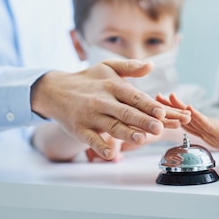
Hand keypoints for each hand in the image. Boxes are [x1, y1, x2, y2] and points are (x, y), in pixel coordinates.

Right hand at [30, 59, 190, 160]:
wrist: (56, 90)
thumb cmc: (88, 79)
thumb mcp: (107, 67)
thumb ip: (130, 67)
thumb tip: (151, 65)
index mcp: (112, 86)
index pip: (134, 97)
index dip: (149, 105)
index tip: (162, 112)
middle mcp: (102, 101)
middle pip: (126, 112)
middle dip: (143, 120)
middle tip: (159, 128)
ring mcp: (91, 116)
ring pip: (112, 127)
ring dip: (127, 133)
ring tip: (141, 139)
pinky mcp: (80, 129)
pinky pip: (91, 140)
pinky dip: (100, 147)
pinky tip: (111, 154)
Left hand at [157, 93, 218, 168]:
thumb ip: (218, 141)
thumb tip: (208, 139)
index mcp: (212, 133)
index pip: (189, 122)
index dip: (174, 113)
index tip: (160, 104)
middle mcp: (214, 130)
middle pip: (189, 117)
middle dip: (171, 107)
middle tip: (157, 95)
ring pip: (197, 119)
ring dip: (181, 109)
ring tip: (170, 98)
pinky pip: (210, 127)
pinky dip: (199, 118)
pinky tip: (191, 111)